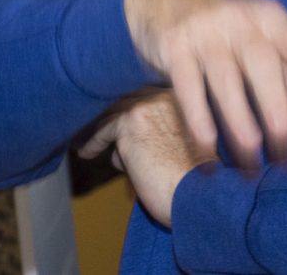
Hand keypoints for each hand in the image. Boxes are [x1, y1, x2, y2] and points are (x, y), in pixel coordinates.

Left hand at [80, 89, 213, 226]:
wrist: (200, 192)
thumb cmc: (198, 179)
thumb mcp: (188, 146)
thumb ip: (165, 134)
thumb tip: (132, 144)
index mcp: (188, 98)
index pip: (153, 96)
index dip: (137, 110)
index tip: (126, 122)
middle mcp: (167, 95)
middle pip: (132, 99)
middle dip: (118, 115)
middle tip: (105, 128)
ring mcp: (148, 106)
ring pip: (117, 113)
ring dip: (103, 130)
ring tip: (91, 142)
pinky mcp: (130, 123)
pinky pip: (105, 129)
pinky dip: (94, 142)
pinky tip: (86, 152)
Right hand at [124, 0, 286, 166]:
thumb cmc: (224, 28)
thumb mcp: (262, 41)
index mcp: (270, 17)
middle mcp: (241, 19)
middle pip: (264, 67)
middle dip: (278, 115)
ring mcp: (205, 32)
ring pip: (227, 84)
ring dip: (240, 127)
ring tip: (252, 165)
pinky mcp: (174, 46)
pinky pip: (188, 90)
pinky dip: (199, 121)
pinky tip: (208, 150)